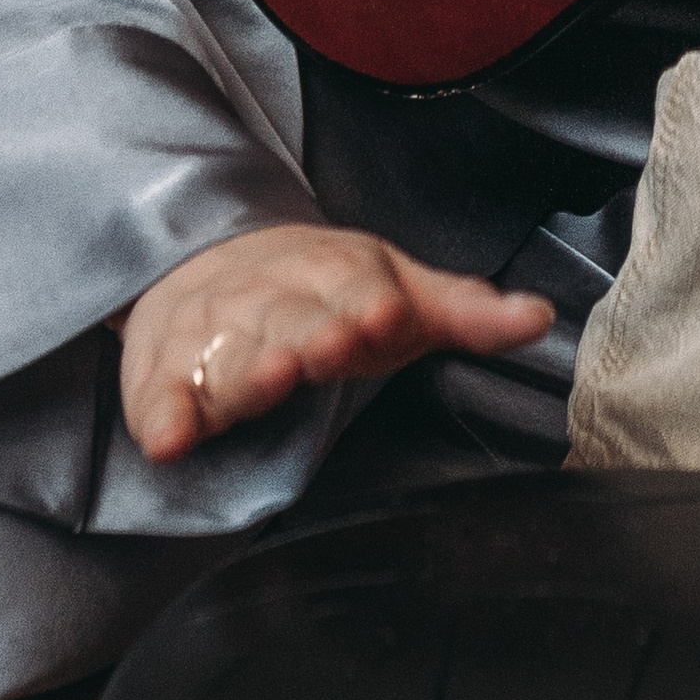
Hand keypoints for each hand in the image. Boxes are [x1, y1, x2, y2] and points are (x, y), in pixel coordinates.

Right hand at [116, 224, 552, 461]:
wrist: (208, 260)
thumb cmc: (325, 294)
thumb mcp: (399, 291)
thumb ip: (465, 313)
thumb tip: (541, 316)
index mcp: (333, 278)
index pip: (350, 286)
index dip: (366, 304)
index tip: (383, 318)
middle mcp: (270, 302)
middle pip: (288, 321)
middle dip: (308, 334)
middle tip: (327, 349)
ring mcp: (213, 337)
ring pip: (226, 355)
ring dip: (244, 370)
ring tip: (265, 381)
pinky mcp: (164, 374)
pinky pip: (158, 395)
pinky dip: (162, 414)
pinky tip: (171, 438)